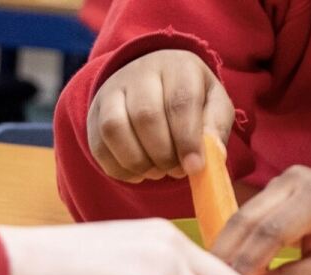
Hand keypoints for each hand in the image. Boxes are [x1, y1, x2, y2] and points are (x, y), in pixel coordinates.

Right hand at [87, 50, 236, 181]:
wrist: (154, 82)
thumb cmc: (190, 98)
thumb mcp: (214, 104)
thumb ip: (216, 127)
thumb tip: (210, 156)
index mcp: (178, 66)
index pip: (180, 102)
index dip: (187, 139)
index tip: (194, 168)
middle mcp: (141, 72)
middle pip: (145, 116)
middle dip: (163, 154)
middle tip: (176, 170)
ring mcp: (112, 90)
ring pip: (115, 129)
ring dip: (138, 162)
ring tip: (157, 171)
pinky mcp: (94, 112)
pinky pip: (98, 145)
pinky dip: (119, 168)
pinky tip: (138, 173)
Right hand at [210, 167, 310, 274]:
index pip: (270, 232)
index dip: (245, 264)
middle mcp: (292, 181)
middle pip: (246, 220)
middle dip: (225, 258)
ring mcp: (279, 181)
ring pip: (240, 219)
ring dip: (226, 253)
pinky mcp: (271, 189)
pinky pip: (246, 218)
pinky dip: (235, 245)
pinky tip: (227, 271)